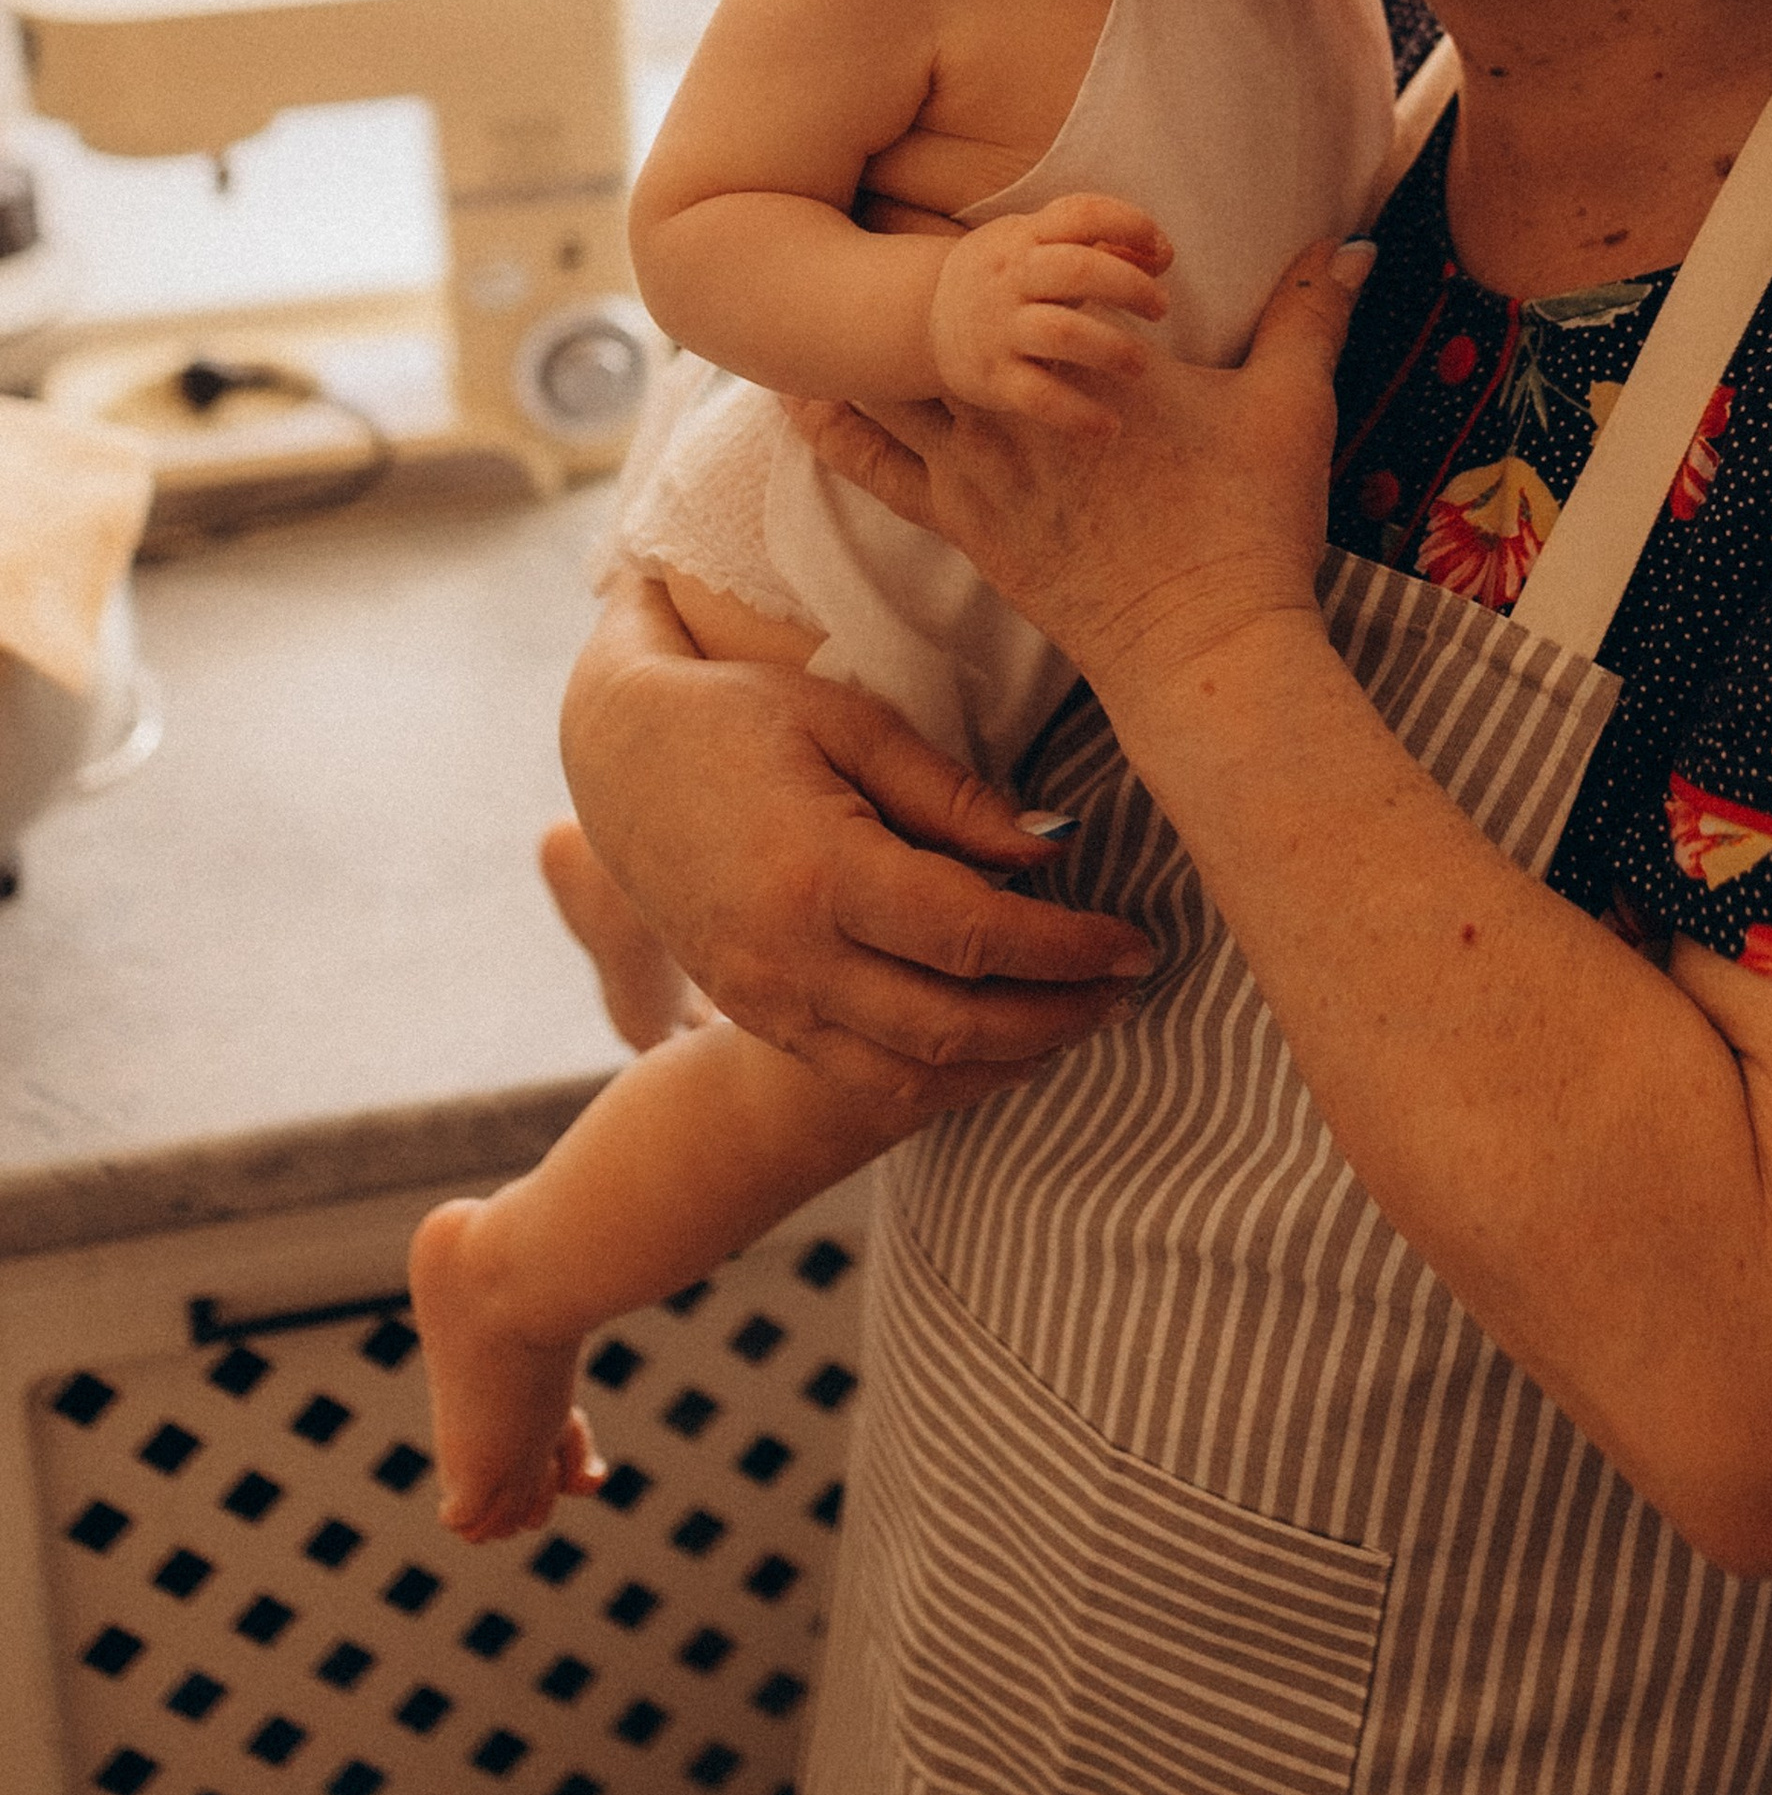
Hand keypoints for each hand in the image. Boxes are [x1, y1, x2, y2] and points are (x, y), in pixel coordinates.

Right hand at [560, 570, 1154, 1107]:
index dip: (1069, 948)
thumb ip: (951, 797)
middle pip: (954, 1026)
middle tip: (1128, 988)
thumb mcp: (848, 723)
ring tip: (1081, 1019)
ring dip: (1011, 1061)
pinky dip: (946, 1074)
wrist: (613, 756)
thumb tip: (1056, 851)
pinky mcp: (753, 1019)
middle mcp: (787, 958)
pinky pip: (865, 1077)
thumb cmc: (737, 716)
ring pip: (912, 1075)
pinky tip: (1002, 1040)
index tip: (1135, 940)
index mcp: (818, 874)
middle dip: (1059, 1016)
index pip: (975, 936)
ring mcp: (763, 1002)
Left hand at [784, 236, 1370, 725]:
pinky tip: (792, 393)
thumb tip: (1347, 240)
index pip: (1025, 266)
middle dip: (906, 260)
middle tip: (864, 206)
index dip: (989, 223)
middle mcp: (1017, 400)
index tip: (943, 169)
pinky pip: (871, 466)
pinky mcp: (960, 523)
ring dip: (860, 328)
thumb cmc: (1249, 525)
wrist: (1202, 646)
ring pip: (890, 374)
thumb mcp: (1290, 405)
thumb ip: (1307, 313)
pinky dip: (830, 423)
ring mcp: (978, 464)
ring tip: (817, 278)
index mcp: (1091, 356)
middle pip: (935, 305)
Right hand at [925, 194, 1173, 435]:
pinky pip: (1039, 398)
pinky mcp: (992, 378)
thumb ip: (1099, 245)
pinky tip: (1109, 427)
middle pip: (1077, 270)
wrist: (927, 317)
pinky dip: (1078, 415)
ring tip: (1139, 365)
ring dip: (1113, 349)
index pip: (1081, 214)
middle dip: (1130, 287)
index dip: (1130, 225)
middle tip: (1160, 308)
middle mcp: (1010, 277)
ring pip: (1061, 333)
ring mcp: (999, 328)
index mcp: (1026, 236)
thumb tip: (1163, 255)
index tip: (1162, 253)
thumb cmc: (1009, 277)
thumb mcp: (1039, 245)